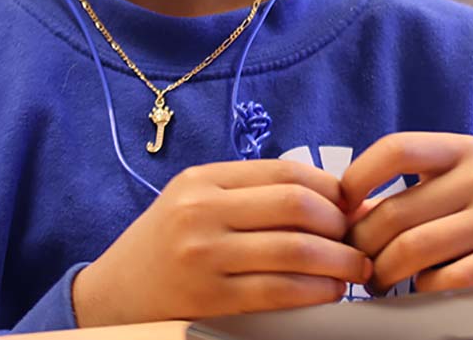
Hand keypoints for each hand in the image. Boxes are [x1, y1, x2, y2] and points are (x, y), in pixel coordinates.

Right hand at [70, 159, 371, 325]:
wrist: (111, 297)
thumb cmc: (167, 245)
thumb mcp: (197, 201)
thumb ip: (250, 193)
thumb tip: (329, 194)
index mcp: (204, 180)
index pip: (285, 171)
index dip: (329, 187)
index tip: (352, 204)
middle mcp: (203, 211)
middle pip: (295, 205)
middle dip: (340, 223)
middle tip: (361, 236)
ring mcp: (205, 256)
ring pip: (294, 249)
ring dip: (339, 260)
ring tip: (358, 268)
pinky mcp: (210, 300)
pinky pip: (278, 292)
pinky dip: (316, 291)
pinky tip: (331, 292)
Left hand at [342, 132, 472, 294]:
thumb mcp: (446, 184)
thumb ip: (401, 190)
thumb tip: (341, 213)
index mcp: (463, 149)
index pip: (396, 149)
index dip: (358, 177)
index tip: (342, 207)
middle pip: (397, 209)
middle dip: (362, 241)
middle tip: (354, 259)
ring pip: (413, 249)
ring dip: (382, 271)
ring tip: (376, 280)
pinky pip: (443, 280)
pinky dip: (421, 288)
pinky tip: (419, 286)